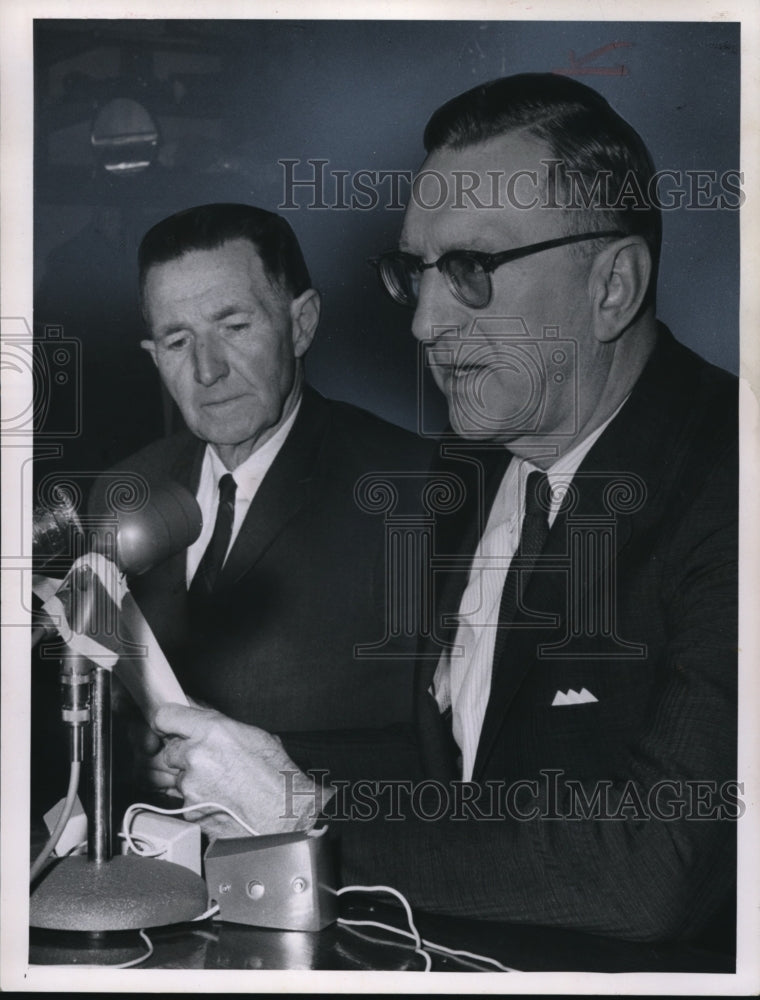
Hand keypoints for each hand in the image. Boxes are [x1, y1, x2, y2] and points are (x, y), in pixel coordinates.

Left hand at [151, 703, 327, 838]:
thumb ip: (218, 725)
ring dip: (193, 780)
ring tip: (223, 786)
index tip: (171, 726)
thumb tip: (197, 715)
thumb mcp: (255, 736)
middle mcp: (196, 757)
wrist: (286, 818)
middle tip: (210, 762)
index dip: (168, 722)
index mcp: (213, 732)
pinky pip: (186, 802)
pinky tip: (222, 802)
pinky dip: (199, 801)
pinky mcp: (189, 812)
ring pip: (179, 778)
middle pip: (170, 750)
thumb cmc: (278, 778)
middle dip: (185, 755)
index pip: (166, 717)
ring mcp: (190, 787)